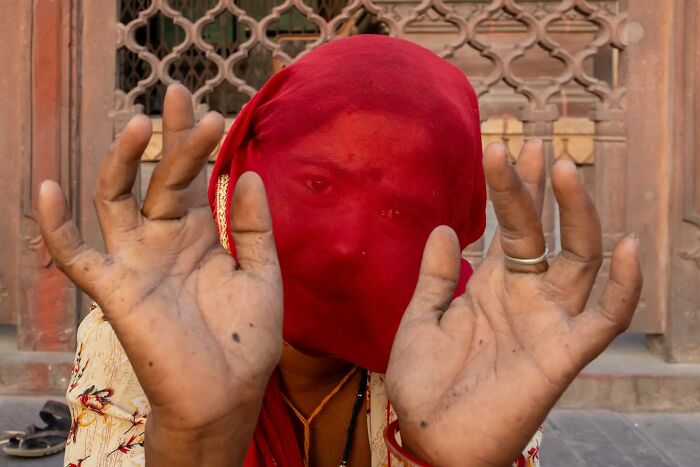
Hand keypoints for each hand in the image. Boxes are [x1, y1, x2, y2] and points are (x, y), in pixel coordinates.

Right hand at [38, 85, 281, 465]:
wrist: (229, 393)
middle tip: (187, 102)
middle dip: (174, 141)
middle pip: (159, 177)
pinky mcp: (115, 289)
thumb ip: (255, 226)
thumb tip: (246, 173)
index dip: (194, 142)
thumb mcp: (261, 273)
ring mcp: (137, 261)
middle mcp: (164, 240)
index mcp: (200, 234)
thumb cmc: (245, 338)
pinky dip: (57, 226)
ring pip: (117, 199)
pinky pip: (75, 256)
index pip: (191, 177)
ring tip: (142, 124)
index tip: (204, 107)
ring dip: (124, 161)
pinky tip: (49, 188)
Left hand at [385, 141, 641, 466]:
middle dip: (539, 187)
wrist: (428, 436)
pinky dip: (625, 286)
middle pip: (545, 230)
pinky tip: (630, 246)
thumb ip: (435, 275)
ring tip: (561, 168)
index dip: (510, 188)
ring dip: (577, 214)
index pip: (512, 225)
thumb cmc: (425, 383)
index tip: (504, 145)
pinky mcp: (565, 353)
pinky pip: (607, 318)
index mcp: (494, 285)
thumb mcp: (421, 318)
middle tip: (533, 142)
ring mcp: (549, 320)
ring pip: (580, 258)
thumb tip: (446, 226)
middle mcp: (527, 296)